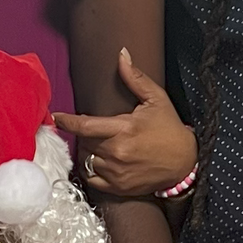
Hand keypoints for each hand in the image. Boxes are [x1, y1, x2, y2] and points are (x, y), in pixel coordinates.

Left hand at [55, 50, 196, 198]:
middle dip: (85, 133)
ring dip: (88, 150)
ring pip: (86, 159)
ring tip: (101, 144)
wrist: (185, 162)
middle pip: (84, 141)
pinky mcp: (118, 187)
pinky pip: (92, 178)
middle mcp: (117, 152)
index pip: (85, 126)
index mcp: (123, 129)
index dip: (66, 121)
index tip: (57, 117)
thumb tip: (121, 55)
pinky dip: (91, 169)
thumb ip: (135, 78)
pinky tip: (100, 161)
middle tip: (96, 129)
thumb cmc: (170, 129)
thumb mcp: (156, 99)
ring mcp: (116, 172)